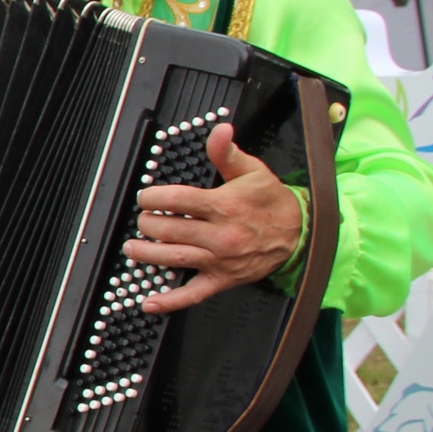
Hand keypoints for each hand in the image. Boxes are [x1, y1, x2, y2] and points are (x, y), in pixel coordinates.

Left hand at [129, 125, 303, 313]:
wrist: (300, 233)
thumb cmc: (271, 202)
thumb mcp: (252, 171)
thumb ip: (227, 152)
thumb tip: (220, 130)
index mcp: (224, 206)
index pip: (177, 200)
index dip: (153, 197)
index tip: (146, 196)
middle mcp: (220, 235)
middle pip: (170, 230)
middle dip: (148, 223)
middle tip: (143, 219)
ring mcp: (220, 260)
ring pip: (174, 258)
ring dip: (147, 255)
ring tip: (132, 248)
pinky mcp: (222, 279)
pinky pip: (193, 294)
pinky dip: (170, 301)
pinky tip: (149, 301)